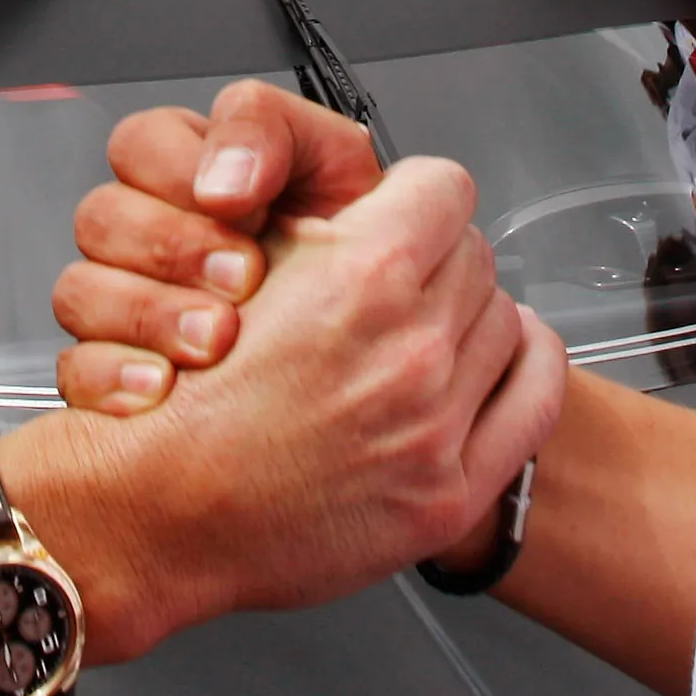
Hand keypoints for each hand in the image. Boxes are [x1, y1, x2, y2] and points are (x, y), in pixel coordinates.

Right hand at [47, 90, 563, 638]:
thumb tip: (384, 201)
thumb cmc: (185, 400)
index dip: (412, 196)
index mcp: (362, 275)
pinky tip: (497, 362)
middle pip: (475, 254)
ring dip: (468, 317)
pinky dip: (523, 369)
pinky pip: (536, 399)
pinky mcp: (449, 492)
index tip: (400, 213)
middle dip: (437, 259)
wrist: (159, 509)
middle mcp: (411, 348)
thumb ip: (325, 226)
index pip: (443, 186)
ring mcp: (435, 425)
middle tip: (398, 283)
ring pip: (505, 318)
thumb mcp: (243, 264)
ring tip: (420, 333)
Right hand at [54, 80, 387, 409]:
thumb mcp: (336, 168)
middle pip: (99, 216)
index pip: (139, 143)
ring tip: (215, 343)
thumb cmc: (357, 267)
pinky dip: (116, 378)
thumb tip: (224, 175)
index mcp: (194, 173)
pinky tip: (166, 387)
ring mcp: (125, 309)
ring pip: (78, 291)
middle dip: (175, 249)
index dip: (182, 172)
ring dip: (150, 316)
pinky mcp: (114, 375)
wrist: (371, 371)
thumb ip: (276, 132)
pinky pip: (74, 371)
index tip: (244, 208)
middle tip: (243, 281)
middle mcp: (151, 236)